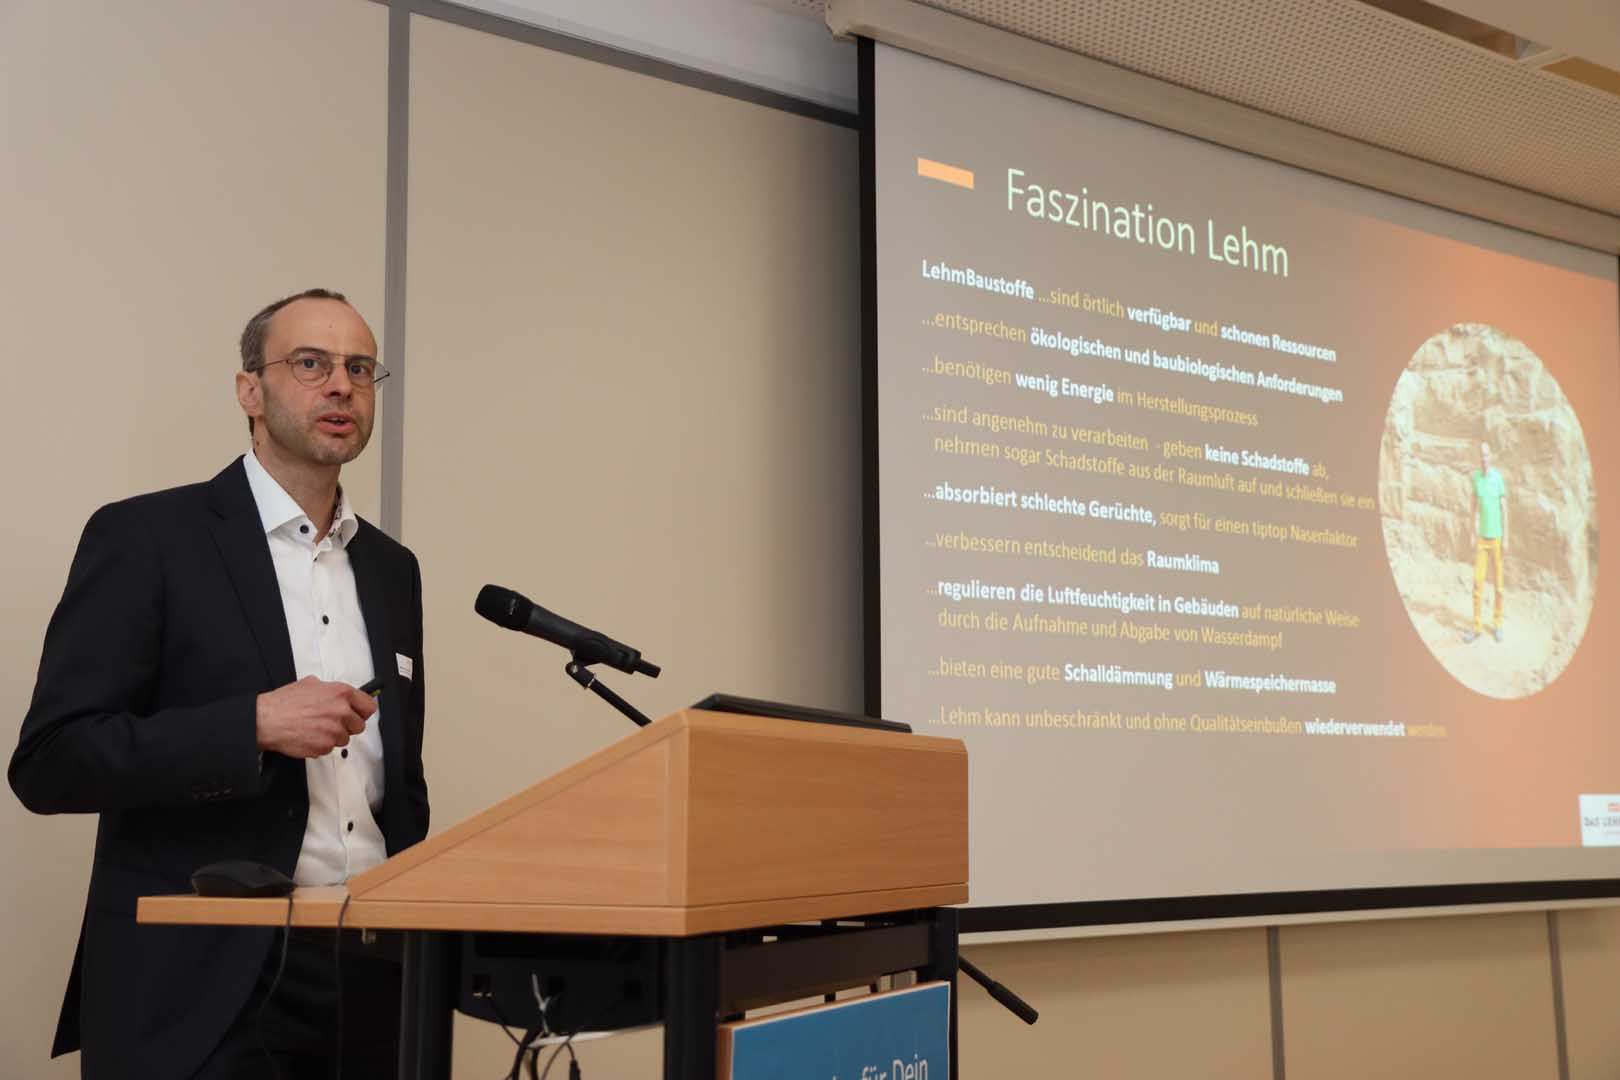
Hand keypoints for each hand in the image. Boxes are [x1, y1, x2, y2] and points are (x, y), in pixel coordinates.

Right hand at [255, 676, 376, 758]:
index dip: (363, 711)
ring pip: (345, 739)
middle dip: (347, 725)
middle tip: (332, 723)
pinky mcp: (325, 746)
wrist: (267, 720)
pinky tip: (309, 736)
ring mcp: (334, 731)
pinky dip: (321, 745)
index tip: (359, 714)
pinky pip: (330, 748)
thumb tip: (341, 695)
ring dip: (334, 736)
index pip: (369, 706)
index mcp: (341, 693)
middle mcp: (341, 711)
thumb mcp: (311, 684)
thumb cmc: (285, 702)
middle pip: (359, 725)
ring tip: (316, 728)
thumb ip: (331, 689)